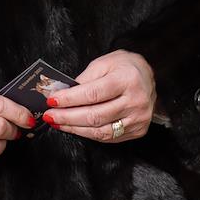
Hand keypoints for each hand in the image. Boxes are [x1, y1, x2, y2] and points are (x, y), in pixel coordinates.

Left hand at [42, 50, 156, 142]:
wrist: (149, 76)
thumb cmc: (125, 67)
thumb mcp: (105, 62)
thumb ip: (85, 78)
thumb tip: (63, 93)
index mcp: (127, 79)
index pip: (93, 94)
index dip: (70, 99)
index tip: (52, 101)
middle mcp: (136, 101)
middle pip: (96, 115)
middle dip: (68, 117)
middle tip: (49, 115)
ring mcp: (138, 119)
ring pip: (101, 131)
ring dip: (75, 128)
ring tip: (58, 123)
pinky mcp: (138, 130)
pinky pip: (109, 137)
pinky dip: (89, 134)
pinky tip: (75, 128)